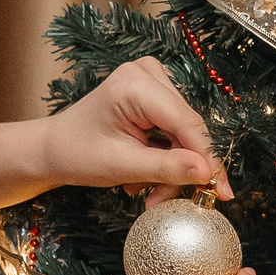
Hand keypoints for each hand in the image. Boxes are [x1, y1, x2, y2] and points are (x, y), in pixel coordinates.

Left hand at [38, 57, 230, 199]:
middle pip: (188, 129)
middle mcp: (147, 73)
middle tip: (161, 201)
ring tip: (145, 192)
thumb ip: (165, 168)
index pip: (186, 123)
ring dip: (171, 167)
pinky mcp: (155, 92)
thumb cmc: (77, 154)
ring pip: (184, 133)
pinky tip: (144, 174)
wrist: (54, 148)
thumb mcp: (121, 166)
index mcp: (134, 84)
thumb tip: (206, 172)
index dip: (207, 159)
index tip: (221, 192)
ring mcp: (152, 80)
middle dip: (181, 169)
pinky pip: (176, 130)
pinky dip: (165, 156)